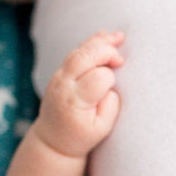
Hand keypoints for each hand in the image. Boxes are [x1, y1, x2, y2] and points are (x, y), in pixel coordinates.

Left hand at [34, 31, 124, 157]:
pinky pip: (76, 52)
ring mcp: (59, 76)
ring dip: (100, 42)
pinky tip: (106, 37)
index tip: (113, 89)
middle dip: (106, 51)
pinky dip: (92, 43)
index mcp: (75, 101)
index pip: (98, 78)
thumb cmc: (81, 135)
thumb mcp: (102, 129)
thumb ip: (111, 105)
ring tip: (119, 37)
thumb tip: (112, 84)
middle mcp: (64, 84)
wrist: (53, 138)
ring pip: (79, 51)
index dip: (110, 79)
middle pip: (85, 57)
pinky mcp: (61, 72)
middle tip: (121, 59)